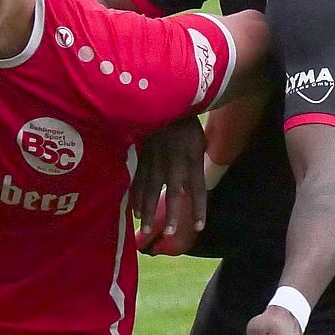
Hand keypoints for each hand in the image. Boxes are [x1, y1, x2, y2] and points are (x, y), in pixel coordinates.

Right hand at [130, 114, 206, 255]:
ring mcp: (155, 162)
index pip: (198, 189)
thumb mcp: (199, 140)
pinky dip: (136, 197)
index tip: (199, 227)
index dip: (199, 209)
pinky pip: (137, 181)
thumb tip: (196, 179)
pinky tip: (135, 211)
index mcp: (191, 159)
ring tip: (146, 229)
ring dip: (149, 211)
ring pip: (152, 190)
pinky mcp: (141, 158)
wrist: (163, 100)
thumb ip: (197, 161)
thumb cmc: (185, 122)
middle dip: (172, 214)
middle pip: (174, 193)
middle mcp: (174, 164)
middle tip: (170, 233)